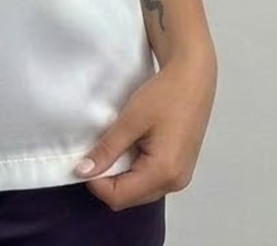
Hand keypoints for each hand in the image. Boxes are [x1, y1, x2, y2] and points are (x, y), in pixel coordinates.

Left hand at [74, 53, 216, 211]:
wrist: (193, 78)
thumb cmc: (164, 95)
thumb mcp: (130, 121)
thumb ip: (107, 150)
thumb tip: (83, 171)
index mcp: (163, 173)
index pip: (119, 196)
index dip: (96, 182)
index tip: (84, 159)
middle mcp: (174, 183)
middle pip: (130, 197)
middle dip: (108, 180)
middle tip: (97, 151)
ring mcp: (179, 177)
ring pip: (139, 190)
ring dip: (121, 175)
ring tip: (114, 146)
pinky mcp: (180, 167)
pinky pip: (151, 180)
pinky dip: (135, 169)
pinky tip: (130, 146)